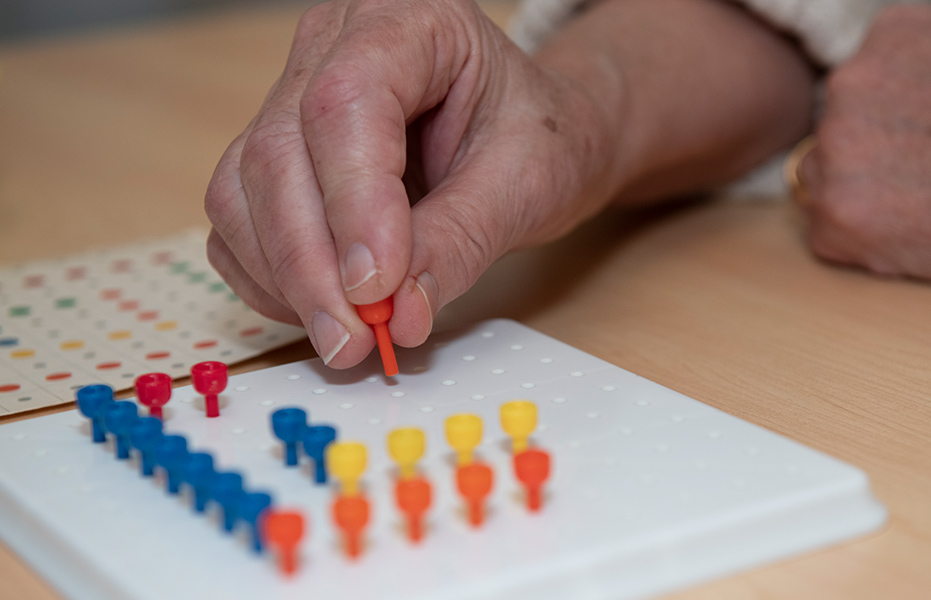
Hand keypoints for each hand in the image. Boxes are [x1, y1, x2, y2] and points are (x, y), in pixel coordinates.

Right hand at [204, 0, 615, 366]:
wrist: (529, 132)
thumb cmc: (539, 136)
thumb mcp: (527, 184)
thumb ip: (460, 242)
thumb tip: (397, 313)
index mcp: (407, 18)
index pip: (346, 103)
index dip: (353, 202)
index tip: (376, 288)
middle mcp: (333, 45)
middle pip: (279, 152)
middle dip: (311, 263)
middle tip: (355, 340)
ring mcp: (292, 96)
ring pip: (242, 191)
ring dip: (286, 279)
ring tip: (348, 336)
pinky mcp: (275, 155)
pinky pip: (239, 222)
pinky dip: (271, 279)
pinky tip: (323, 309)